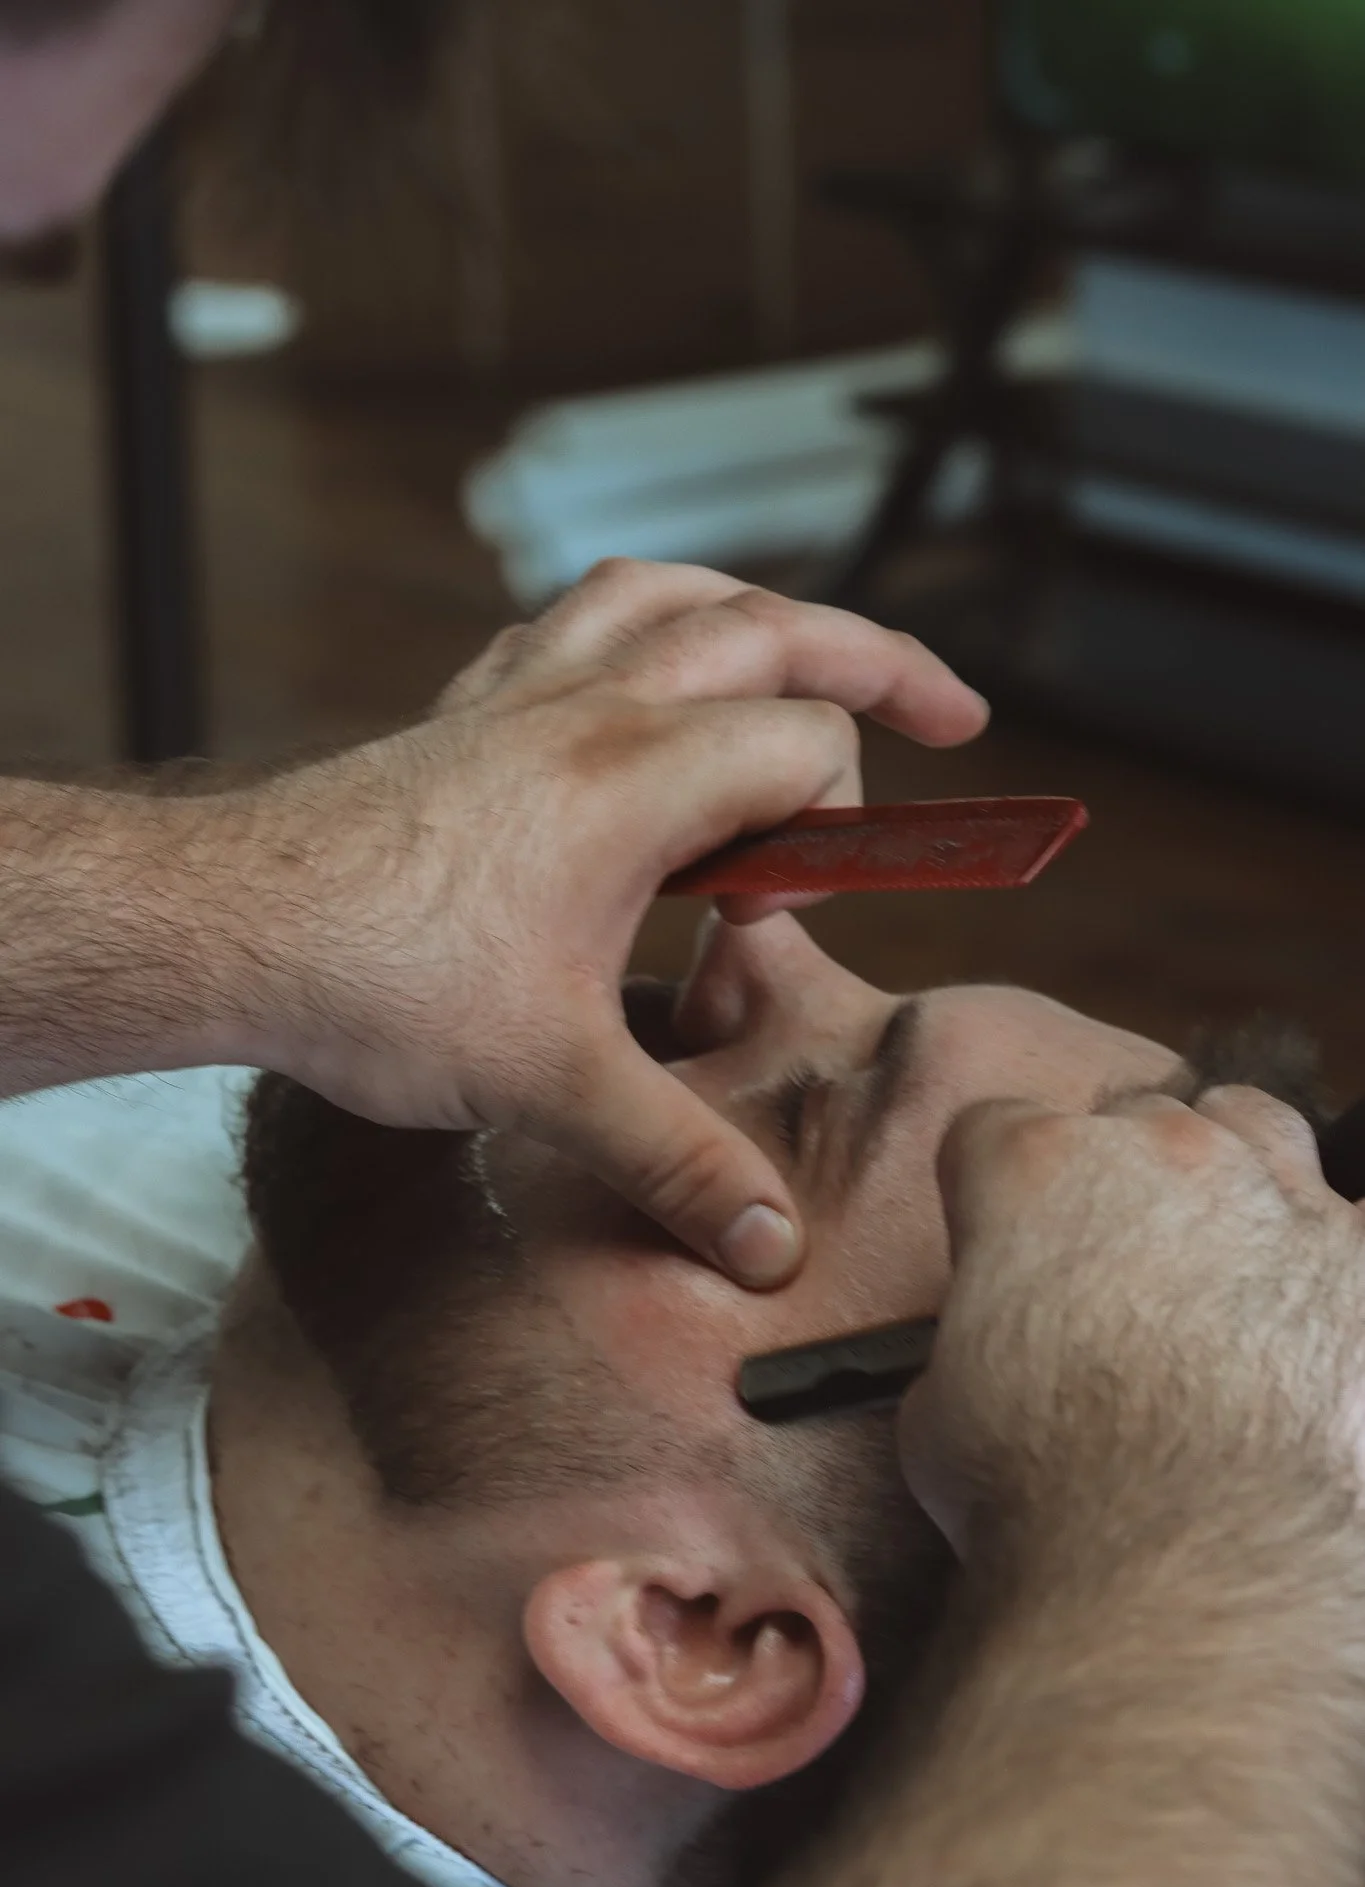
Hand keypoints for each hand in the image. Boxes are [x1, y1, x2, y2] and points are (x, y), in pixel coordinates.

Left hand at [211, 559, 985, 1284]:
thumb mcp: (550, 1084)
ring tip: (808, 655)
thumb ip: (677, 1159)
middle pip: (774, 628)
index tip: (777, 913)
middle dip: (882, 663)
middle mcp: (592, 708)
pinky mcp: (467, 710)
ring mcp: (523, 696)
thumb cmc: (377, 981)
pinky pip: (576, 621)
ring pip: (671, 595)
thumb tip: (772, 1242)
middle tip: (956, 713)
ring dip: (756, 614)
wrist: (231, 925)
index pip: (810, 746)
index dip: (837, 827)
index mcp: (639, 777)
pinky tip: (642, 678)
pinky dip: (641, 627)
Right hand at [901, 1087, 1364, 1555]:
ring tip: (1224, 1256)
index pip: (993, 1129)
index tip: (996, 1243)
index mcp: (1034, 1171)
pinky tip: (1312, 1321)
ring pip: (1253, 1125)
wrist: (1189, 1574)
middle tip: (1113, 1270)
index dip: (988, 1190)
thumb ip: (974, 1338)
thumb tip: (1002, 1349)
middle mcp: (1163, 1155)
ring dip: (1231, 1173)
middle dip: (1119, 1179)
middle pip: (1134, 1119)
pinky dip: (1330, 1261)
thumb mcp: (937, 1411)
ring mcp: (1283, 1199)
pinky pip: (1354, 1219)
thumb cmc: (1039, 1497)